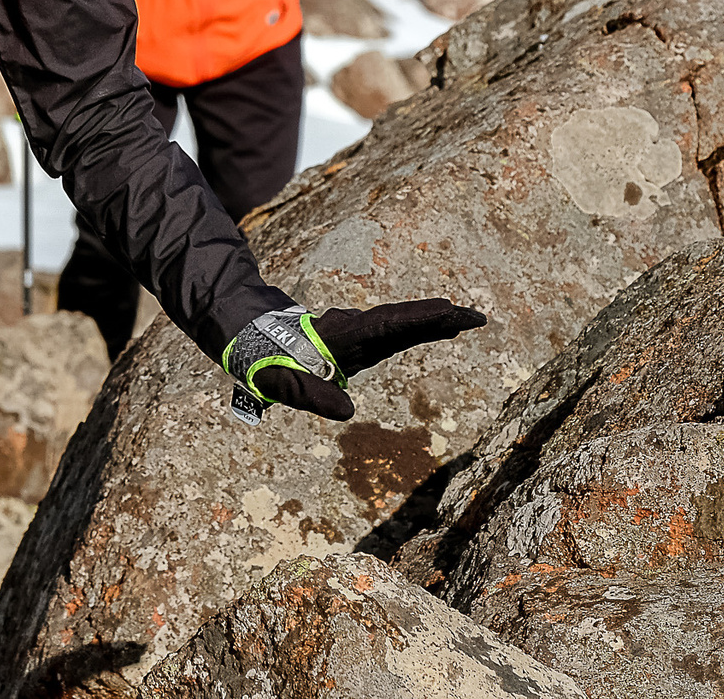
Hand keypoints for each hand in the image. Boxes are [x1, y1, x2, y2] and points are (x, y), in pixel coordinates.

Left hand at [228, 300, 486, 422]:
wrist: (249, 338)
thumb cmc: (265, 362)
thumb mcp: (280, 382)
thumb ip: (310, 395)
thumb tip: (348, 412)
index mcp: (341, 336)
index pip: (387, 325)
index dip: (420, 319)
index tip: (452, 311)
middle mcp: (353, 329)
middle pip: (400, 320)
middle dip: (436, 317)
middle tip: (474, 315)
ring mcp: (355, 333)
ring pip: (398, 324)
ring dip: (429, 322)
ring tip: (463, 319)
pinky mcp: (356, 341)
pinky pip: (392, 332)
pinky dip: (416, 329)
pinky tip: (435, 330)